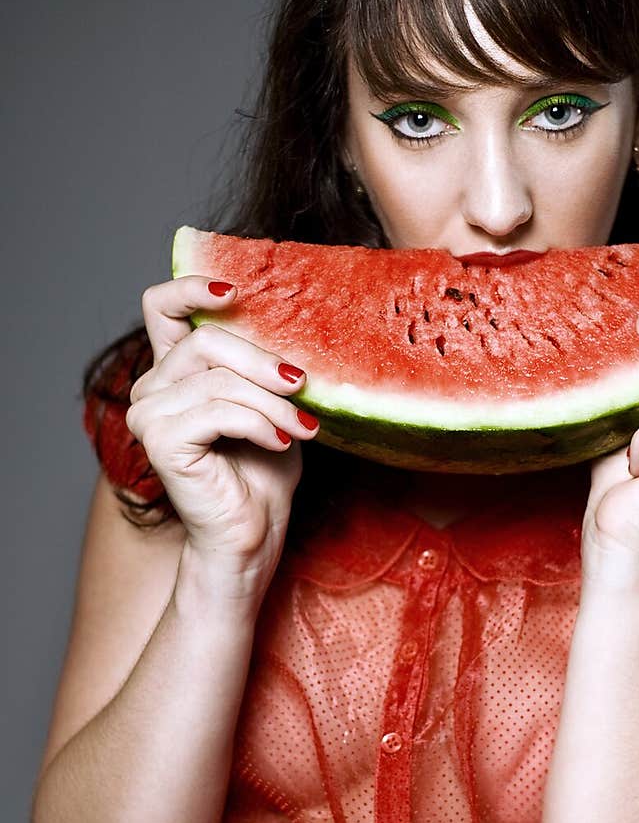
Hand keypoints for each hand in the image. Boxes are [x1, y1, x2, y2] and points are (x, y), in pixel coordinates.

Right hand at [125, 275, 319, 599]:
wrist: (252, 535)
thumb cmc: (264, 472)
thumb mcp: (273, 404)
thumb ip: (266, 365)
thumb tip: (295, 325)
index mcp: (174, 372)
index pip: (161, 307)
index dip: (192, 287)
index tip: (236, 290)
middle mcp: (152, 388)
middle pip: (206, 341)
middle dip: (263, 362)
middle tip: (303, 387)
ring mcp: (149, 415)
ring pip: (218, 379)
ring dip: (271, 403)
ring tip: (303, 429)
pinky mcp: (160, 442)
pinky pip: (219, 411)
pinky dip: (259, 424)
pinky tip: (280, 443)